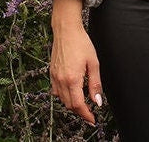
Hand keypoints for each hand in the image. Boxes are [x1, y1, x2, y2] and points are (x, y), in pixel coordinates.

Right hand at [50, 0, 102, 125]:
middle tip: (89, 111)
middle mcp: (61, 80)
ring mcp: (55, 76)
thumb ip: (95, 84)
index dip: (86, 115)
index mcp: (72, 79)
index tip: (92, 119)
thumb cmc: (81, 43)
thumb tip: (97, 102)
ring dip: (71, 104)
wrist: (66, 29)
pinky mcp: (51, 72)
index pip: (78, 105)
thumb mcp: (93, 63)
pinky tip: (70, 91)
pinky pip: (56, 91)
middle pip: (69, 105)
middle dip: (80, 111)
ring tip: (81, 102)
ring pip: (62, 99)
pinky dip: (63, 96)